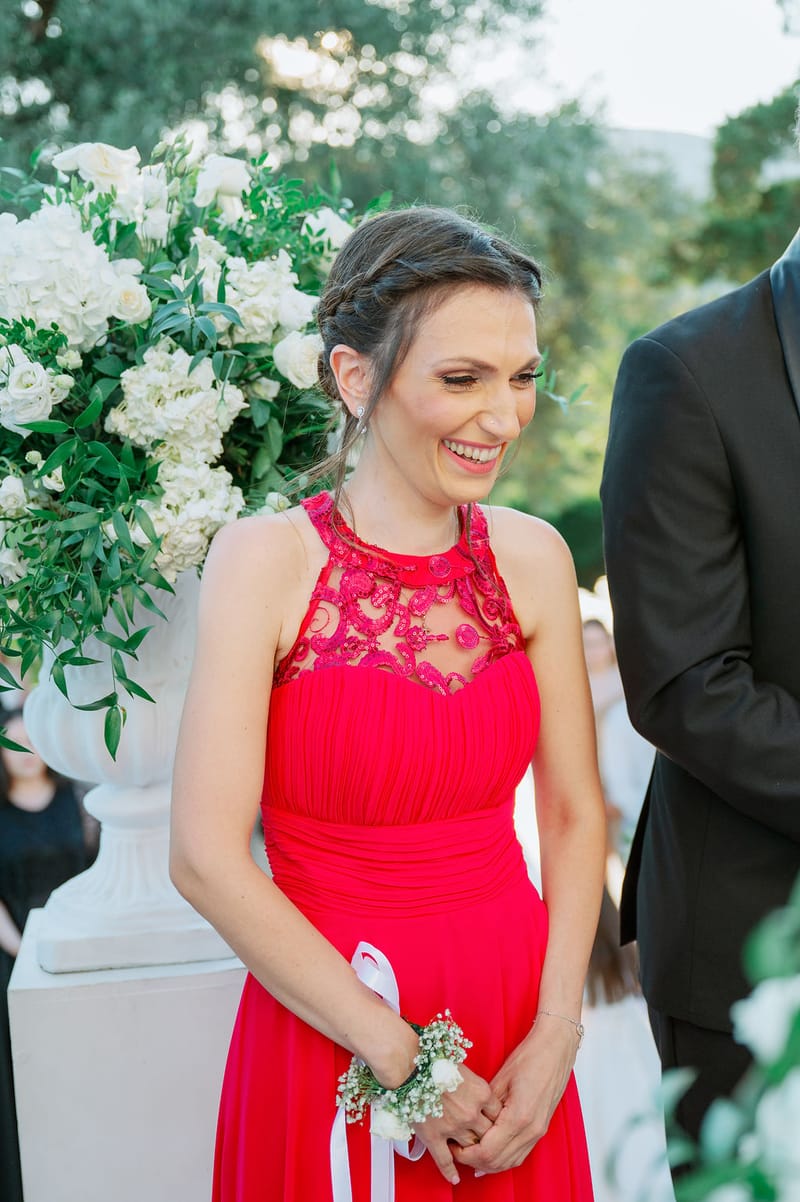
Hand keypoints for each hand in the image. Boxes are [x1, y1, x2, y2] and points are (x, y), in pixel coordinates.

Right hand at [413, 1064, 501, 1184]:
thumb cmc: (435, 1060)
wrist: (410, 1064)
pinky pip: (445, 1160)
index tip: (493, 1122)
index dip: (496, 1119)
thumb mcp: (464, 1069)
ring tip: (468, 1150)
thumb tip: (478, 1095)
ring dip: (470, 1149)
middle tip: (484, 1138)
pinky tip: (454, 1177)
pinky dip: (450, 1171)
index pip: (498, 1114)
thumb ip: (475, 1086)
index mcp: (481, 1093)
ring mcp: (453, 1126)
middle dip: (486, 1136)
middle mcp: (471, 1112)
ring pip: (470, 1146)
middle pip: (488, 1133)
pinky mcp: (434, 1136)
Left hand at [453, 1015, 578, 1174]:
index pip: (487, 1151)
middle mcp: (531, 1130)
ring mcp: (538, 1131)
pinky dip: (503, 1158)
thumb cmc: (530, 1057)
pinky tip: (490, 1153)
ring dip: (489, 1163)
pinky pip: (520, 1154)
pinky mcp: (541, 1129)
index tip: (453, 1148)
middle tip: (457, 1152)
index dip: (467, 1155)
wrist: (556, 1049)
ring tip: (470, 1153)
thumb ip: (485, 1106)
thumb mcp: (500, 1079)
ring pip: (510, 1162)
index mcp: (519, 1117)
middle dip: (475, 1162)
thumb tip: (468, 1122)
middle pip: (498, 1162)